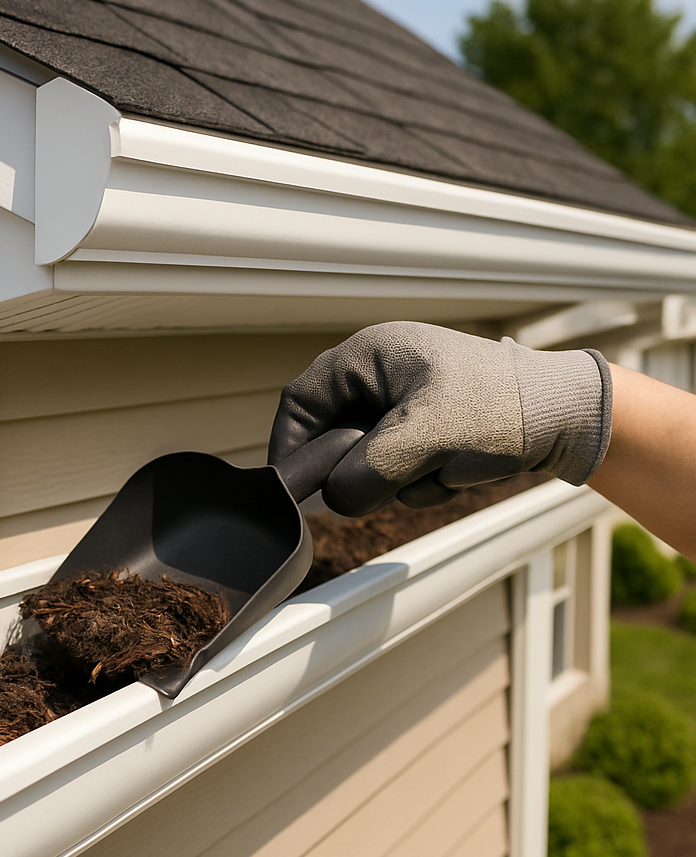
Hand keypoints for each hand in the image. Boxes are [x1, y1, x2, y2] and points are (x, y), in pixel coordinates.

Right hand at [269, 321, 611, 515]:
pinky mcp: (425, 430)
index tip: (290, 488)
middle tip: (386, 486)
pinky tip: (458, 469)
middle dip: (361, 469)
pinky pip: (398, 469)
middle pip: (333, 436)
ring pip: (366, 461)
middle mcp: (380, 375)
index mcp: (369, 355)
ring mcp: (403, 404)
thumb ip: (366, 471)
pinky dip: (422, 480)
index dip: (288, 446)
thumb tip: (335, 501)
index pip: (301, 401)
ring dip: (399, 479)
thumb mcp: (425, 438)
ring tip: (444, 468)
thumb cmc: (500, 407)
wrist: (569, 416)